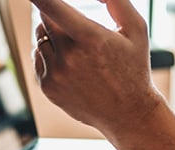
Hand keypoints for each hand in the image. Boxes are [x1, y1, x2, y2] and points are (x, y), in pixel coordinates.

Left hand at [30, 0, 163, 138]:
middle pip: (44, 19)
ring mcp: (55, 74)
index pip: (51, 7)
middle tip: (74, 27)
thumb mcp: (135, 29)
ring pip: (40, 39)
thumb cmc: (133, 67)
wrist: (126, 113)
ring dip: (52, 36)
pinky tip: (70, 66)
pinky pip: (38, 58)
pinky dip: (49, 55)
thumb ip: (116, 0)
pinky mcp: (47, 87)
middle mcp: (68, 56)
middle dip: (55, 16)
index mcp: (90, 38)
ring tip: (76, 49)